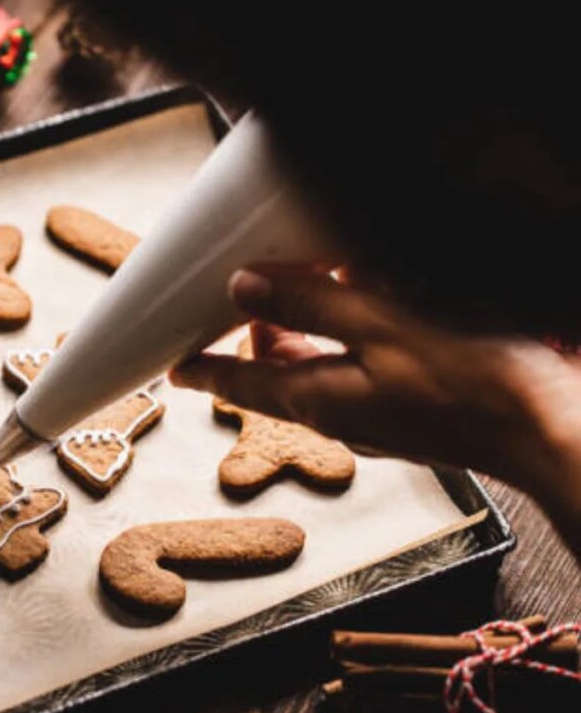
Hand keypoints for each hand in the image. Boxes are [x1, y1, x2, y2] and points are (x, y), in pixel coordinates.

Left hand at [170, 269, 580, 554]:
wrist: (551, 431)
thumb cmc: (468, 376)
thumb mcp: (378, 326)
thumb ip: (307, 306)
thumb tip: (242, 288)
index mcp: (318, 400)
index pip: (240, 384)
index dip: (203, 370)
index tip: (171, 365)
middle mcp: (340, 415)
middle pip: (278, 372)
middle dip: (258, 333)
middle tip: (252, 291)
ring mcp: (378, 415)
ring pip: (321, 367)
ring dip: (308, 328)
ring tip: (314, 281)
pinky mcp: (413, 408)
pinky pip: (361, 369)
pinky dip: (350, 336)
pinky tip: (373, 303)